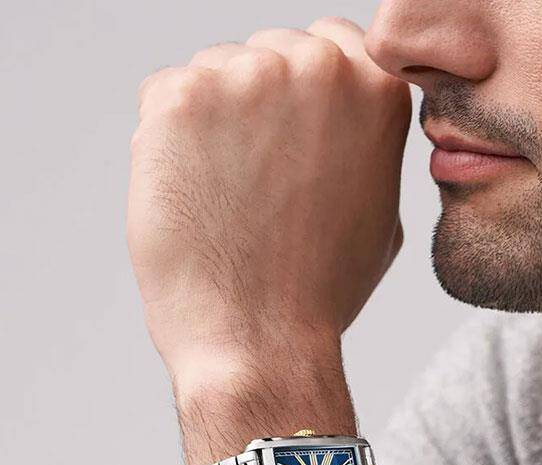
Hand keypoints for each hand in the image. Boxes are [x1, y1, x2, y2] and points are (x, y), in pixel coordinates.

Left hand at [128, 17, 411, 400]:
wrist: (259, 342)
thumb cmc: (316, 294)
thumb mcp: (379, 215)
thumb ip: (365, 149)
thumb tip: (347, 127)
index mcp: (375, 90)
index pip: (328, 45)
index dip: (300, 97)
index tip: (289, 144)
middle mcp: (316, 67)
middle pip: (266, 53)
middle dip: (253, 108)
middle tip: (254, 187)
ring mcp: (246, 78)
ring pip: (211, 74)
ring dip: (208, 126)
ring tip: (224, 202)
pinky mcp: (180, 99)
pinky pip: (161, 99)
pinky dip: (163, 144)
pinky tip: (191, 198)